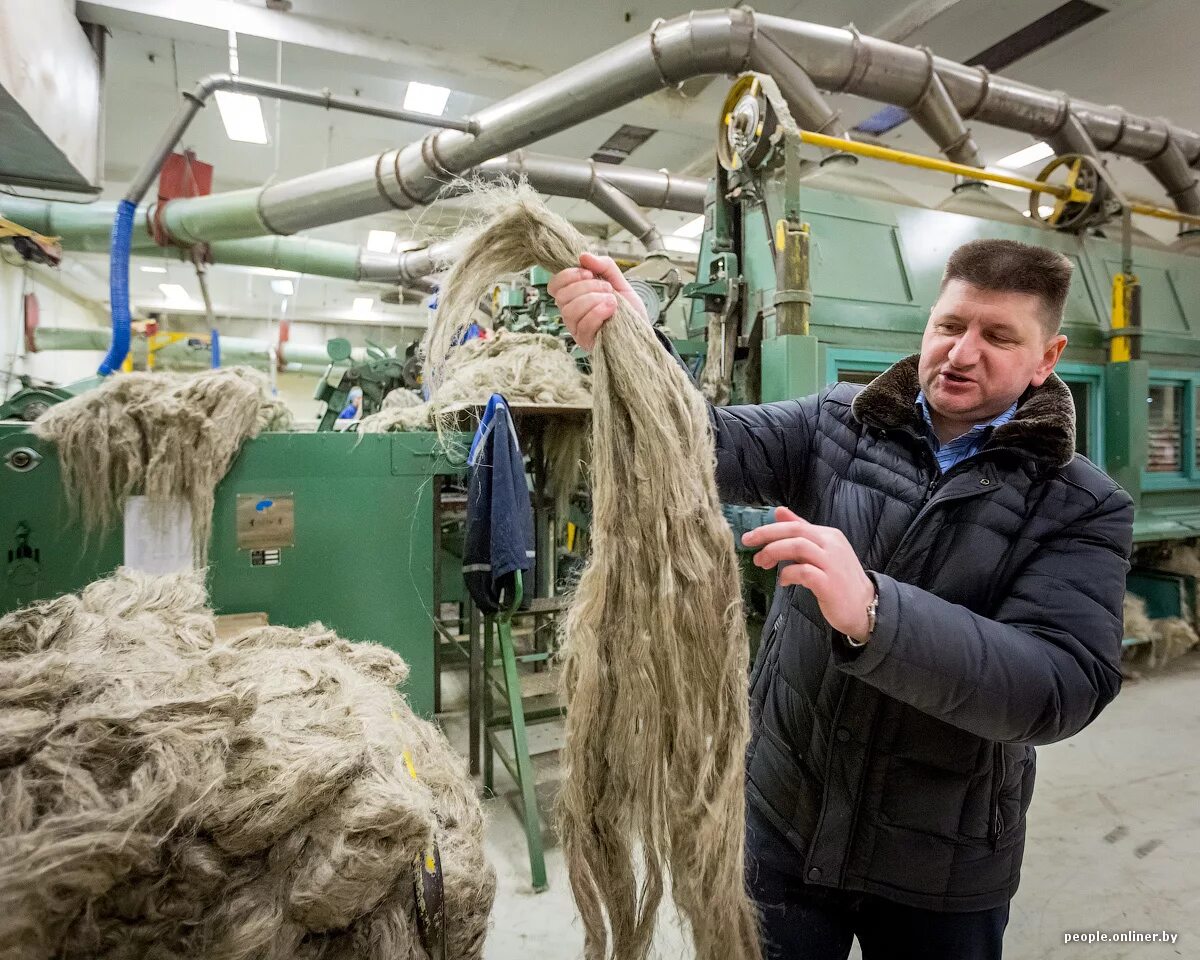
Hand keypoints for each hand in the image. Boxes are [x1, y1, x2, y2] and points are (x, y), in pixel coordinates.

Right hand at [546, 252, 646, 350]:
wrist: (643, 327)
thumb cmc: (629, 307)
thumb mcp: (619, 281)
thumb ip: (604, 266)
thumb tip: (583, 256)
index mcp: (574, 297)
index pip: (554, 285)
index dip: (568, 276)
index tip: (589, 273)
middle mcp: (571, 313)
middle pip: (561, 297)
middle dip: (586, 287)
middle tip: (606, 288)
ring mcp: (577, 329)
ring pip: (570, 311)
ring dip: (593, 299)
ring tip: (612, 299)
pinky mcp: (586, 342)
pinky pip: (583, 325)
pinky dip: (598, 313)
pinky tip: (611, 309)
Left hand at [741, 506, 876, 642]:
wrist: (865, 606)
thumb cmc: (839, 579)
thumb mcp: (821, 551)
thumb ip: (801, 532)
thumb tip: (779, 512)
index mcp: (829, 535)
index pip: (795, 525)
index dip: (770, 529)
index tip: (750, 537)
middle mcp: (831, 544)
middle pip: (795, 532)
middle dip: (767, 535)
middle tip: (748, 543)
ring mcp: (832, 563)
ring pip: (798, 547)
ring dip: (774, 553)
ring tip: (762, 563)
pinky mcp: (829, 583)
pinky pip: (803, 572)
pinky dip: (788, 574)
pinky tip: (783, 582)